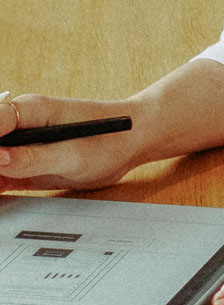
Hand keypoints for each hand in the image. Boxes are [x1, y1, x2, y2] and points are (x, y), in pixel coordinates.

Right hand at [0, 92, 141, 190]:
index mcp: (32, 109)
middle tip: (1, 183)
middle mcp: (22, 124)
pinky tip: (1, 195)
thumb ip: (33, 158)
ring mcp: (22, 144)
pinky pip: (0, 176)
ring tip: (5, 188)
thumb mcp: (71, 155)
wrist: (130, 143)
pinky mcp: (25, 164)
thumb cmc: (108, 139)